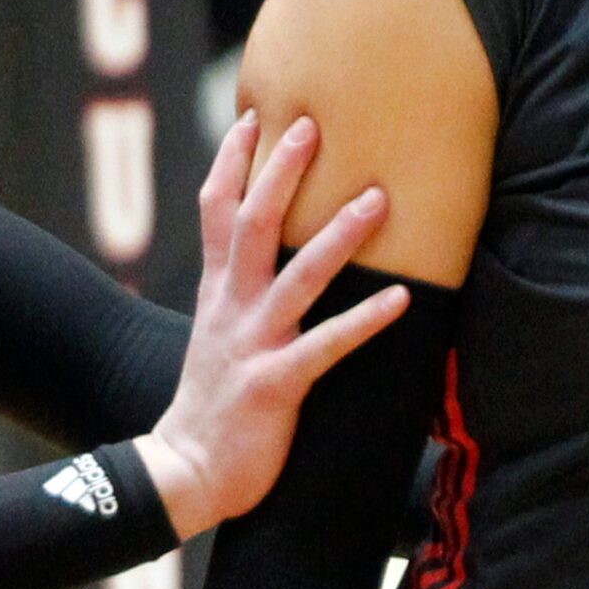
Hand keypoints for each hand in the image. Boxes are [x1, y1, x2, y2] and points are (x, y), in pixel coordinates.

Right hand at [138, 113, 409, 536]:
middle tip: (313, 124)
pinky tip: (404, 300)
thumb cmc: (212, 406)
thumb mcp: (218, 337)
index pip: (216, 211)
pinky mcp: (274, 385)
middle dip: (280, 171)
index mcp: (217, 293)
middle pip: (252, 223)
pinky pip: (326, 346)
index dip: (232, 163)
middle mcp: (231, 308)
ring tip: (379, 199)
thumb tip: (272, 269)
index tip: (254, 116)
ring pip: (298, 275)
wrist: (184, 472)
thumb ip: (240, 298)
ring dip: (340, 235)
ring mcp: (251, 344)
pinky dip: (365, 321)